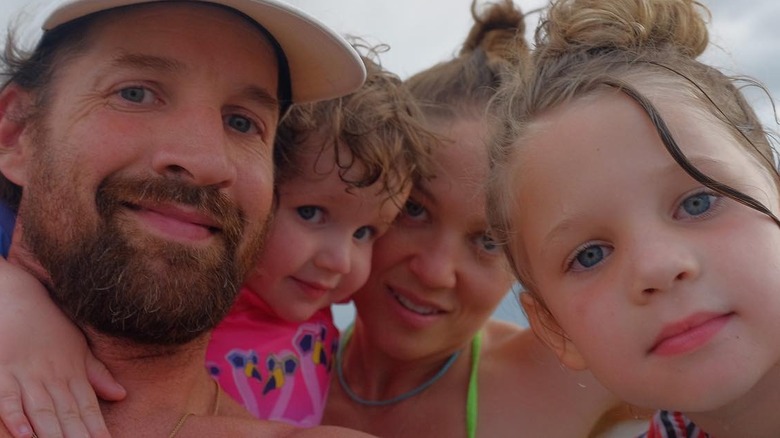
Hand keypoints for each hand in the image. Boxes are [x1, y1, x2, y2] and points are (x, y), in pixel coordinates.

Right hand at [0, 260, 125, 436]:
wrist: (20, 296)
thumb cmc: (49, 326)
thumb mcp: (77, 348)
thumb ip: (96, 375)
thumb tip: (121, 395)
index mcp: (72, 374)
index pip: (88, 410)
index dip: (97, 431)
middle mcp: (52, 378)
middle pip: (67, 416)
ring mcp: (26, 375)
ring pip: (41, 411)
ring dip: (51, 434)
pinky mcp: (1, 371)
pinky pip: (6, 398)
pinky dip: (14, 416)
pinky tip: (24, 434)